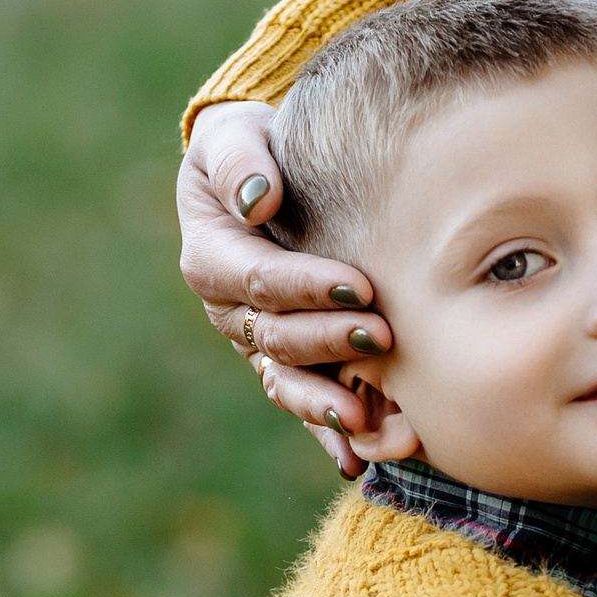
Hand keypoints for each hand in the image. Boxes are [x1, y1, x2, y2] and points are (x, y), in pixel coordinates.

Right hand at [177, 100, 393, 477]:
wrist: (273, 176)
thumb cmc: (256, 148)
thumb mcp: (234, 137)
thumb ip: (240, 161)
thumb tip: (261, 198)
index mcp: (213, 258)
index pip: (261, 278)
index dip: (308, 286)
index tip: (363, 284)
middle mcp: (231, 312)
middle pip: (280, 335)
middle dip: (331, 339)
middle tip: (383, 337)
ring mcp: (260, 345)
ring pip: (286, 382)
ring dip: (322, 402)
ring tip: (362, 415)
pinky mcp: (289, 363)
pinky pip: (303, 404)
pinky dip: (325, 434)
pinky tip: (353, 459)